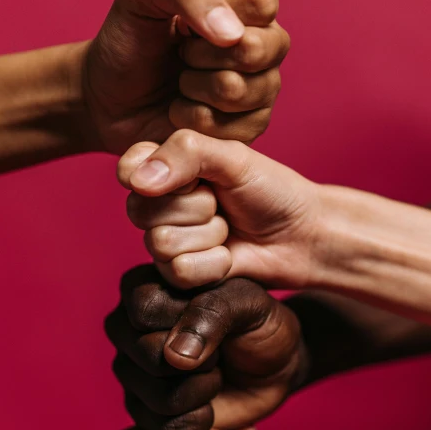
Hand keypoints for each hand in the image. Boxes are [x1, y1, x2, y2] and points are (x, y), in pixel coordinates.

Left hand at [83, 0, 288, 153]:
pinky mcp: (248, 131)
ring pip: (246, 91)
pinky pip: (235, 129)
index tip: (187, 26)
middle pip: (258, 50)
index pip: (262, 1)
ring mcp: (260, 91)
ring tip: (179, 84)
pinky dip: (196, 121)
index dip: (220, 16)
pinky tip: (181, 112)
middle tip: (180, 57)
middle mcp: (263, 46)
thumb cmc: (127, 42)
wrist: (106, 100)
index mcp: (246, 4)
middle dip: (204, 56)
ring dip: (197, 89)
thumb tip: (233, 34)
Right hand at [105, 265, 305, 429]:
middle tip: (220, 352)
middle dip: (199, 360)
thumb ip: (213, 312)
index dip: (188, 319)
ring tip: (215, 376)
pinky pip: (159, 424)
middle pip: (145, 353)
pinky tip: (209, 404)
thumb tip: (175, 355)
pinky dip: (197, 419)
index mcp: (144, 286)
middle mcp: (127, 327)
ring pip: (153, 394)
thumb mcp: (249, 303)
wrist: (276, 367)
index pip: (145, 306)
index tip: (218, 317)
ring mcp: (130, 369)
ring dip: (201, 391)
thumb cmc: (260, 324)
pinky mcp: (141, 408)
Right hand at [118, 131, 323, 289]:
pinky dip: (214, 264)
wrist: (301, 236)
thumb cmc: (271, 190)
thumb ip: (186, 153)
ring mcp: (166, 242)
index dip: (158, 176)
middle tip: (222, 203)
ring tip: (229, 228)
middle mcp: (158, 204)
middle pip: (140, 211)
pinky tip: (230, 255)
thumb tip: (136, 181)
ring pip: (160, 243)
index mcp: (164, 167)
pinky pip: (179, 271)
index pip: (129, 170)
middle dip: (195, 208)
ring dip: (208, 236)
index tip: (198, 175)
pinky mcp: (180, 276)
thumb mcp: (233, 157)